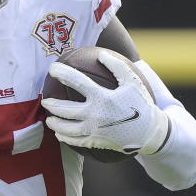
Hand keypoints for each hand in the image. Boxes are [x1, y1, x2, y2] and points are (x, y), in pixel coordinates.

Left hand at [41, 51, 168, 154]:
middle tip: (44, 100)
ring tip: (49, 118)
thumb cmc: (141, 104)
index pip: (77, 82)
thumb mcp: (133, 82)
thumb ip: (117, 66)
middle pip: (64, 108)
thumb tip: (101, 53)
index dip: (62, 73)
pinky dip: (64, 137)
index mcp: (103, 98)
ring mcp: (94, 130)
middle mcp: (95, 114)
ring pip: (65, 127)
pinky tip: (59, 134)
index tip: (52, 68)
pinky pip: (74, 141)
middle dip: (50, 103)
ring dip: (54, 122)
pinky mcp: (95, 142)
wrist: (151, 133)